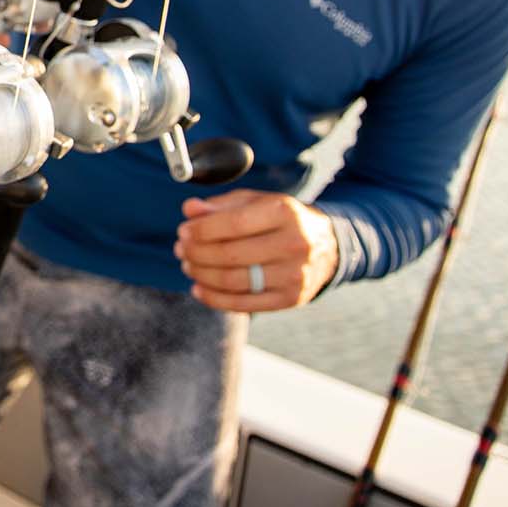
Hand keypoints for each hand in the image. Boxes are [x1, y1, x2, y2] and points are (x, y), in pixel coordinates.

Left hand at [175, 190, 339, 311]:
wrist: (327, 246)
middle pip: (232, 255)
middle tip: (181, 249)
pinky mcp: (291, 299)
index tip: (184, 231)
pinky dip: (215, 299)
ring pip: (235, 281)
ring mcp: (295, 275)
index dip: (202, 230)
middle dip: (197, 253)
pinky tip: (199, 289)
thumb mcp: (256, 202)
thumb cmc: (281, 220)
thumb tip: (190, 210)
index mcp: (284, 212)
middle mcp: (294, 243)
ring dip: (202, 275)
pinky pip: (245, 304)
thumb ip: (222, 205)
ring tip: (188, 266)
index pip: (234, 223)